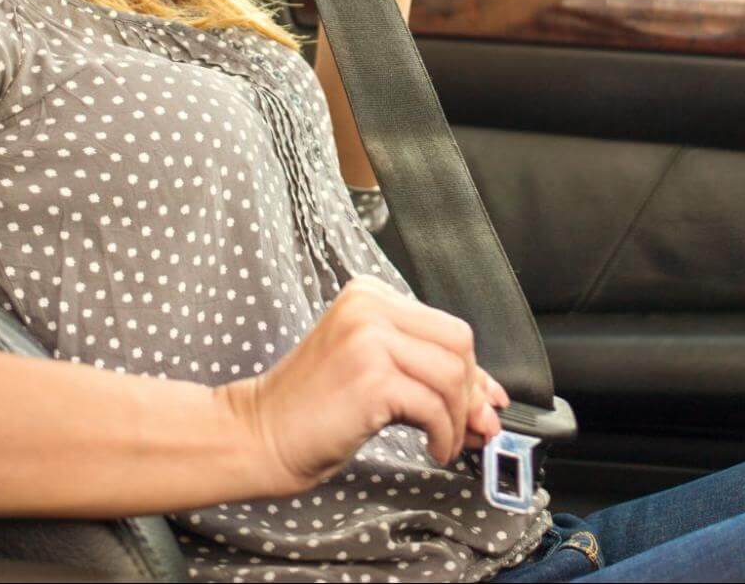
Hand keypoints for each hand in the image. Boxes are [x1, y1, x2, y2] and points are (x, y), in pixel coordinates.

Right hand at [219, 274, 509, 494]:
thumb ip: (421, 372)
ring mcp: (369, 339)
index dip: (474, 370)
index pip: (445, 326)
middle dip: (472, 391)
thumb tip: (486, 399)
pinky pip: (434, 407)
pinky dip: (444, 435)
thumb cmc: (310, 410)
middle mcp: (369, 307)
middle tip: (471, 428)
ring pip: (452, 375)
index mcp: (369, 295)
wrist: (258, 434)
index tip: (484, 401)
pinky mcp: (371, 377)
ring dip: (458, 418)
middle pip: (458, 343)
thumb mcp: (371, 372)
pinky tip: (433, 449)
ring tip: (444, 442)